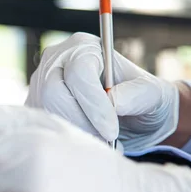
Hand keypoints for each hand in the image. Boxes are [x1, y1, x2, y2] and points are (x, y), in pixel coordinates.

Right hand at [26, 32, 178, 151]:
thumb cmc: (143, 101)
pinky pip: (41, 124)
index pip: (79, 73)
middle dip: (81, 122)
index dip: (93, 104)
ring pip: (46, 111)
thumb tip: (114, 101)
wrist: (131, 119)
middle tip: (106, 142)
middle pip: (54, 92)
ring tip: (100, 143)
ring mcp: (40, 83)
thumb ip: (139, 95)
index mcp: (85, 48)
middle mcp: (56, 60)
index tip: (112, 132)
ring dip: (74, 132)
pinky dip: (63, 138)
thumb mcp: (155, 95)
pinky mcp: (35, 105)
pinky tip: (85, 143)